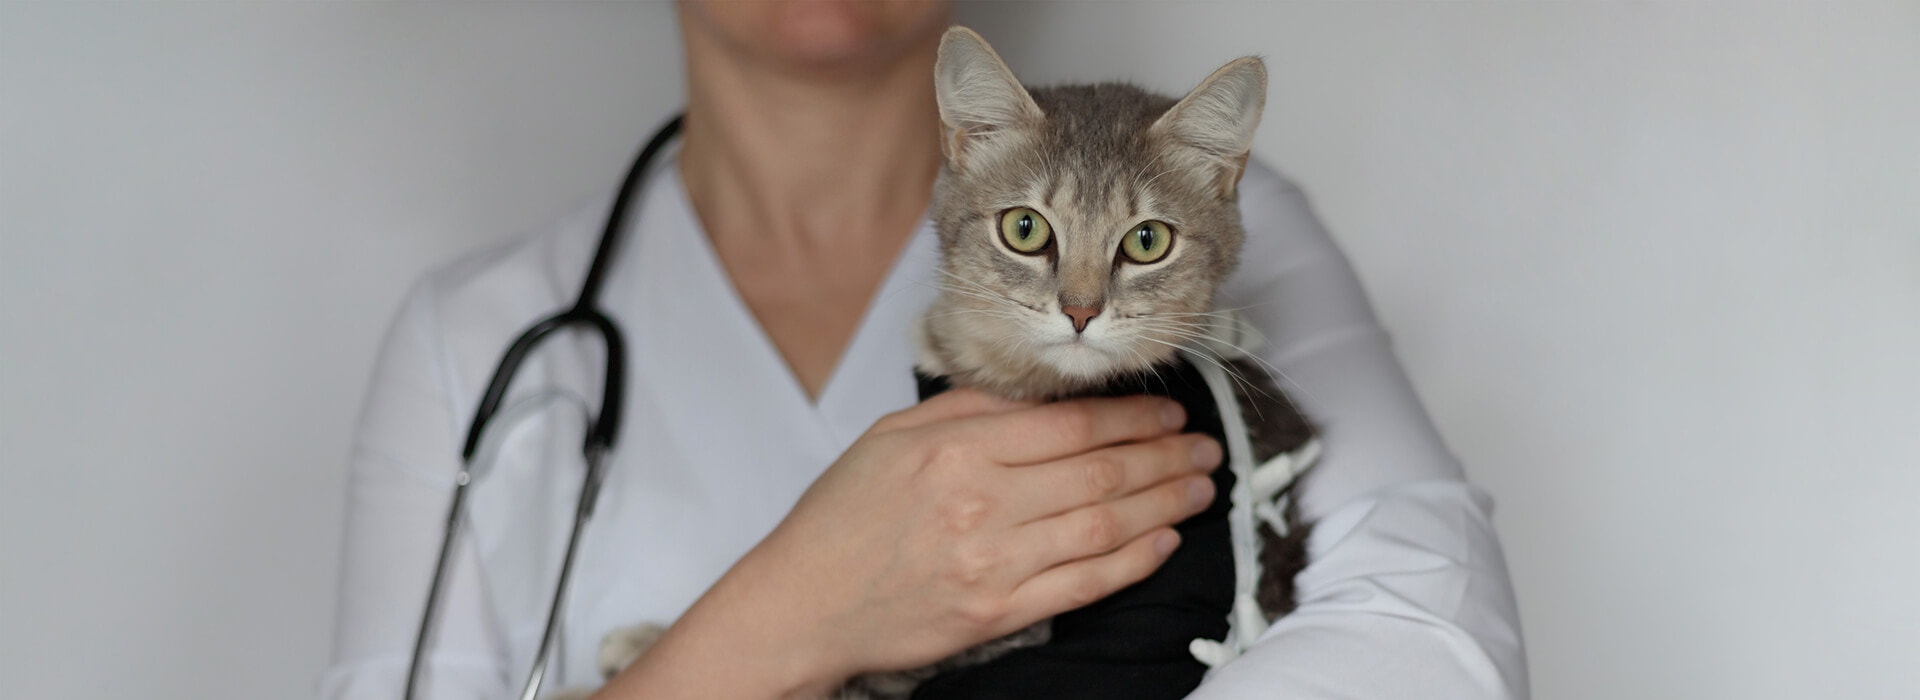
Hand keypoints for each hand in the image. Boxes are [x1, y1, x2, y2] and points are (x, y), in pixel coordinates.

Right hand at [602, 389, 1219, 698]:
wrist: (802, 603)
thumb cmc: (843, 517)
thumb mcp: (894, 435)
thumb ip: (969, 408)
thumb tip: (1041, 394)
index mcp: (957, 448)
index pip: (1071, 426)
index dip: (1133, 416)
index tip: (1169, 410)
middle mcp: (981, 503)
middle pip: (1101, 472)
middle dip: (1166, 455)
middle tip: (1206, 444)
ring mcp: (994, 562)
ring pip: (1106, 525)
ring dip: (1165, 503)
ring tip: (1200, 486)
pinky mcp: (999, 613)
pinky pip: (1086, 584)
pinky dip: (1134, 561)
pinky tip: (1164, 541)